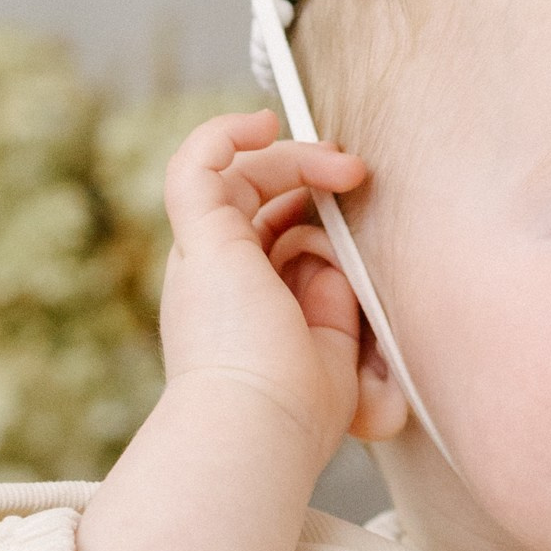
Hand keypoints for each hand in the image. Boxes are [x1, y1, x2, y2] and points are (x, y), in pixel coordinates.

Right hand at [76, 113, 402, 550]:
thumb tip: (333, 258)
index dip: (311, 211)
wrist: (261, 428)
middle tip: (355, 175)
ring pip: (235, 177)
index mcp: (242, 305)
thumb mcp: (334, 346)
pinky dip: (224, 133)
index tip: (356, 203)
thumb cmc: (299, 409)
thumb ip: (335, 302)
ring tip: (342, 166)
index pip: (270, 234)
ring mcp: (202, 256)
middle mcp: (214, 277)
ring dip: (293, 160)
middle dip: (307, 175)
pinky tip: (264, 123)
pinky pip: (194, 164)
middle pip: (253, 199)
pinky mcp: (200, 239)